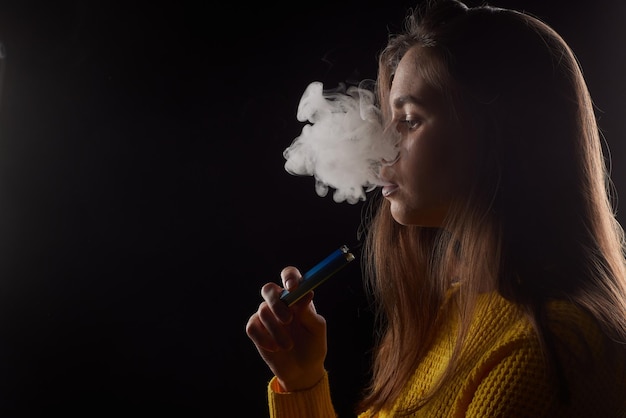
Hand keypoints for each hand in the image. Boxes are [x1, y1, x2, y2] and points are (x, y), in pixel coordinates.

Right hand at [245, 266, 327, 391]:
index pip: (289, 276)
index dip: (289, 276)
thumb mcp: (316, 329)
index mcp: (297, 297)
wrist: (302, 371)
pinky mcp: (256, 330)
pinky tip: (275, 348)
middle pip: (268, 289)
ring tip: (288, 346)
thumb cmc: (313, 346)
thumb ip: (309, 312)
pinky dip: (264, 338)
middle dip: (276, 302)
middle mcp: (280, 303)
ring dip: (276, 330)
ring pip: (262, 311)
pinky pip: (252, 327)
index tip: (292, 286)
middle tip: (288, 319)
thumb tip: (306, 294)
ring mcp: (266, 316)